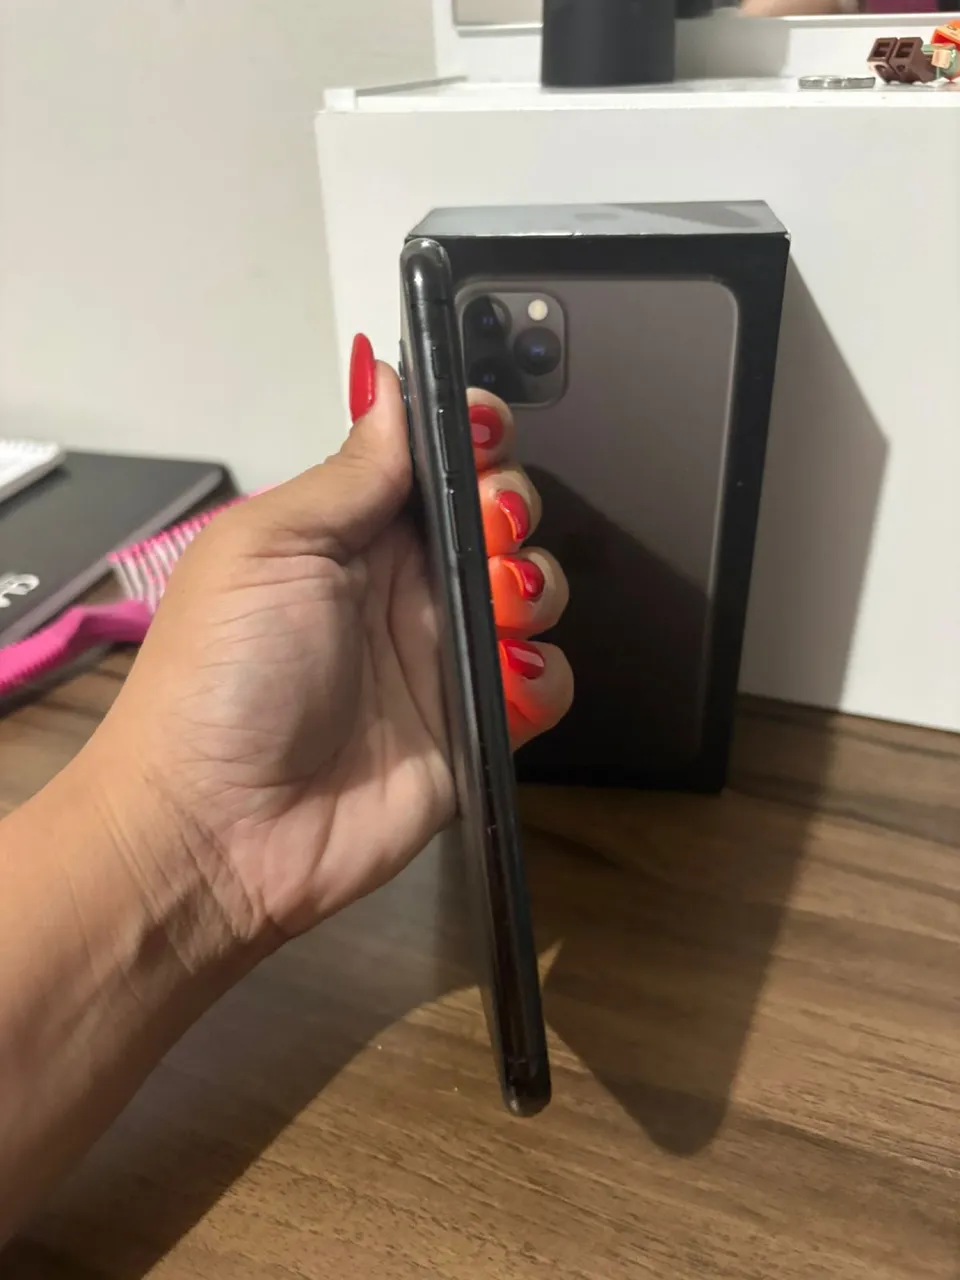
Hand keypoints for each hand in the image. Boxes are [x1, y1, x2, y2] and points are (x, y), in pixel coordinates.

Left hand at [90, 336, 572, 942]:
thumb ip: (347, 474)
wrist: (219, 831)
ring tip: (501, 610)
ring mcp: (442, 656)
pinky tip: (506, 685)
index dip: (473, 434)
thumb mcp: (268, 549)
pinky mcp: (475, 726)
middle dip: (513, 506)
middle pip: (498, 515)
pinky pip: (543, 683)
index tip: (490, 429)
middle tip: (492, 533)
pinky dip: (541, 677)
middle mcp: (403, 586)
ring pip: (534, 590)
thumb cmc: (222, 676)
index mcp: (348, 531)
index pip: (433, 459)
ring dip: (536, 586)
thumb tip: (388, 381)